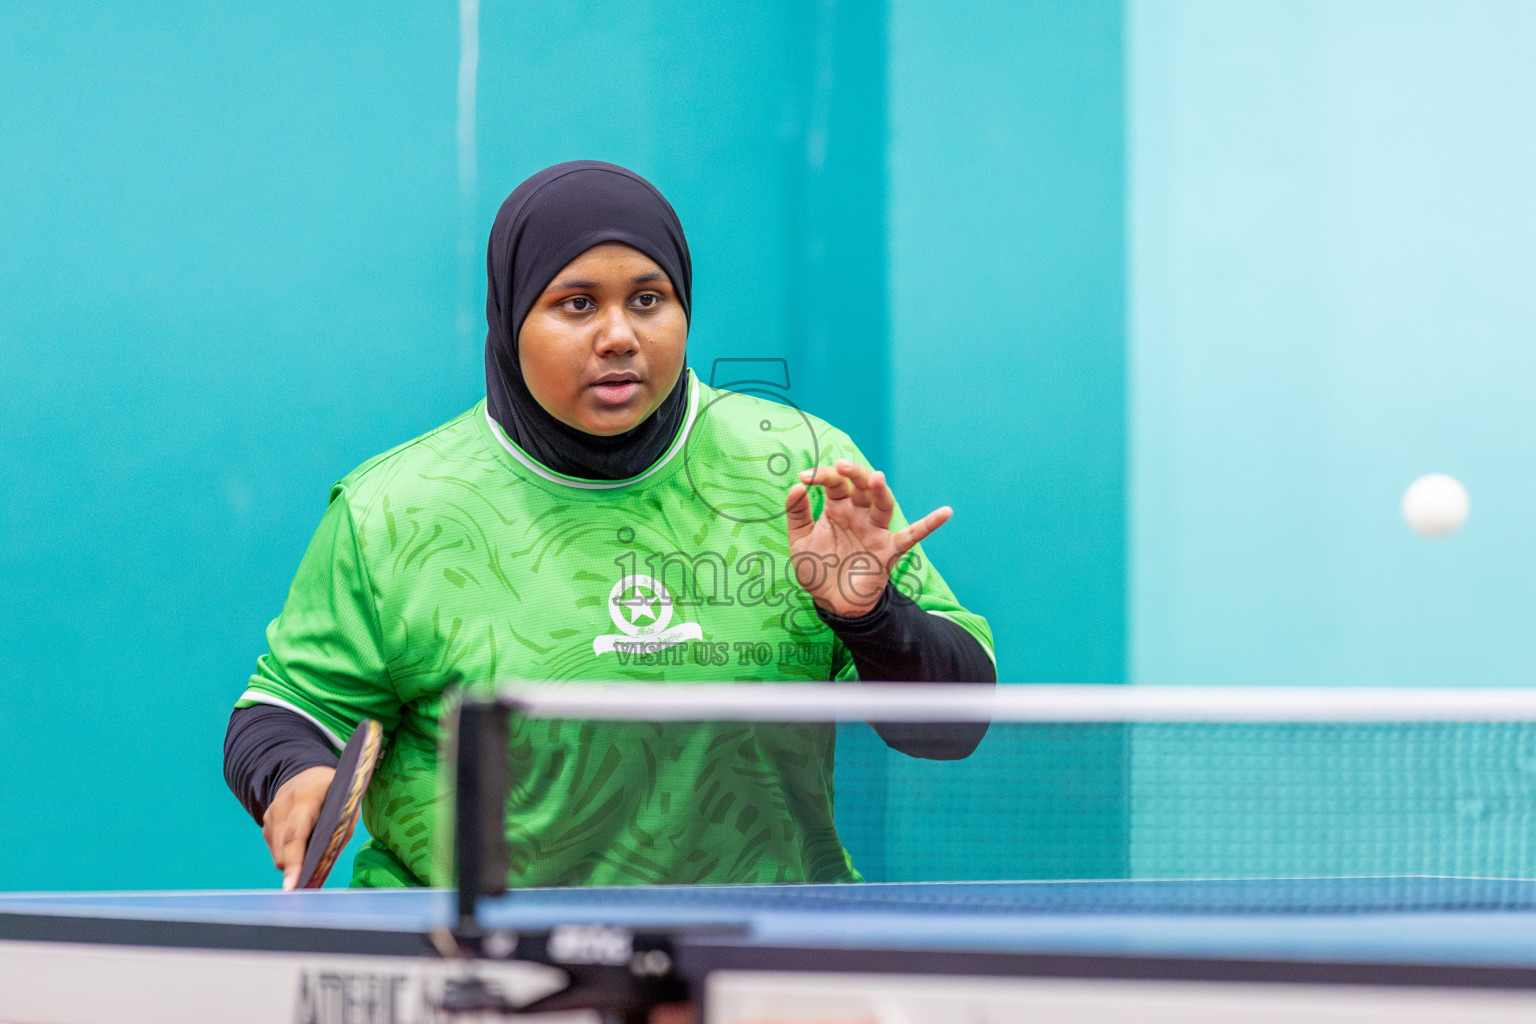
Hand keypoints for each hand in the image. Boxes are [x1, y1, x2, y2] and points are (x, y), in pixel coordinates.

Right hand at [262, 765, 333, 889]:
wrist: (306, 774)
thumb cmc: (334, 792)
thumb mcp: (346, 804)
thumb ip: (339, 831)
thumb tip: (326, 865)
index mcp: (305, 798)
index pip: (296, 836)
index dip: (294, 862)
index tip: (292, 886)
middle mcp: (282, 806)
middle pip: (284, 849)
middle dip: (293, 871)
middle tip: (306, 887)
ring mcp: (270, 814)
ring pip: (278, 853)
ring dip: (292, 862)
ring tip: (309, 861)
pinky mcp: (265, 822)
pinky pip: (276, 848)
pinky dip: (288, 854)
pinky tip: (301, 848)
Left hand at [784, 459, 951, 617]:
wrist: (832, 603)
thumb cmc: (818, 569)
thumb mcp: (800, 541)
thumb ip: (797, 514)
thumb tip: (796, 485)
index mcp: (837, 508)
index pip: (835, 483)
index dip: (821, 476)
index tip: (805, 476)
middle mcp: (859, 515)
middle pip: (862, 487)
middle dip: (855, 473)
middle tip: (841, 466)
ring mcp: (875, 531)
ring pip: (883, 504)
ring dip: (880, 490)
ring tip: (876, 477)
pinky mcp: (889, 550)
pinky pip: (913, 535)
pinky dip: (929, 524)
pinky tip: (945, 512)